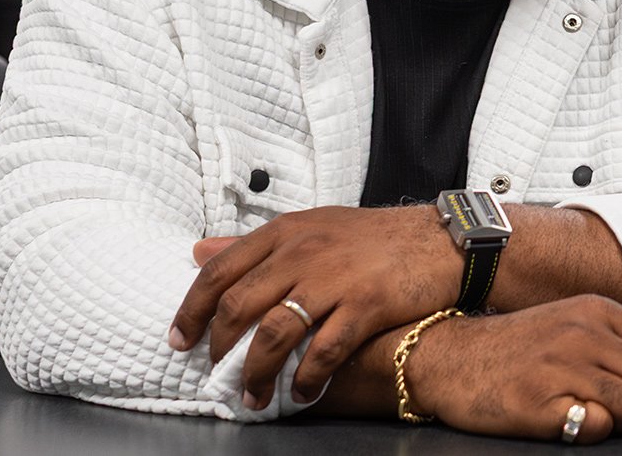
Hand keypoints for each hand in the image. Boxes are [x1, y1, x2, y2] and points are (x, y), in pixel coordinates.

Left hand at [169, 205, 461, 408]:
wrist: (441, 241)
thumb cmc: (376, 238)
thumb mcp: (311, 226)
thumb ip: (255, 244)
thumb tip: (198, 251)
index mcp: (286, 232)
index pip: (219, 271)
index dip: (192, 310)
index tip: (180, 339)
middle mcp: (304, 252)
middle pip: (240, 306)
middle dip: (220, 349)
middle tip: (216, 374)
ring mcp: (335, 278)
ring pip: (275, 333)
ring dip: (256, 373)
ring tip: (252, 396)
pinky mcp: (366, 304)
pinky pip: (323, 351)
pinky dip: (306, 378)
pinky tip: (302, 392)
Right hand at [409, 295, 621, 441]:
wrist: (449, 358)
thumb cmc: (516, 347)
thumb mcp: (572, 321)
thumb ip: (616, 338)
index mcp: (598, 311)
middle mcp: (584, 333)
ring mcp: (561, 367)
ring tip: (598, 415)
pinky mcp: (540, 402)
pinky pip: (597, 426)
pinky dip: (594, 431)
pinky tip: (571, 419)